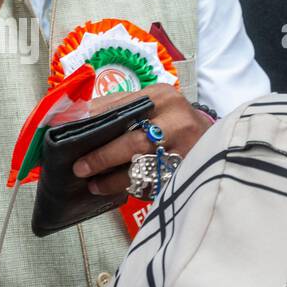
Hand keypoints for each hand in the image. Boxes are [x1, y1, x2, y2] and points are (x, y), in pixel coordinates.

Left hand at [72, 85, 211, 195]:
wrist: (219, 141)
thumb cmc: (171, 121)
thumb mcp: (150, 105)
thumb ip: (118, 108)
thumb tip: (77, 118)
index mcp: (160, 96)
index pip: (119, 109)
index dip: (91, 123)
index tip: (68, 135)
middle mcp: (177, 120)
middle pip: (134, 141)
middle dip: (102, 156)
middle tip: (79, 167)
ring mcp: (187, 148)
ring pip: (144, 167)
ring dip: (113, 179)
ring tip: (93, 183)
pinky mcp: (190, 171)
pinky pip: (155, 183)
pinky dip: (133, 187)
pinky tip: (117, 189)